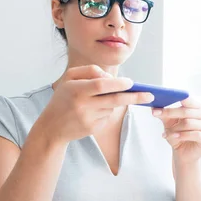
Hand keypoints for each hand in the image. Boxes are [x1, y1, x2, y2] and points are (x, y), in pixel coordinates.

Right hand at [39, 65, 153, 143]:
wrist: (51, 127)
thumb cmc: (62, 99)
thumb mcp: (69, 79)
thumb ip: (89, 71)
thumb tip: (109, 77)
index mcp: (76, 90)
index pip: (101, 85)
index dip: (117, 84)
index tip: (131, 82)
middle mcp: (83, 105)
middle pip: (114, 100)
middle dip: (134, 97)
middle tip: (149, 95)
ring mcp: (88, 119)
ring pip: (111, 107)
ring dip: (112, 102)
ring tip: (94, 102)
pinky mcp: (93, 129)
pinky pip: (107, 117)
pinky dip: (105, 111)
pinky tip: (92, 113)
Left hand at [152, 97, 200, 164]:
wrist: (183, 153)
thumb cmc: (178, 136)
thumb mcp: (169, 124)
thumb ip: (164, 115)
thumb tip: (153, 106)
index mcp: (197, 108)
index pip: (188, 100)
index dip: (177, 98)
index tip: (165, 97)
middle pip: (187, 111)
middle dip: (170, 113)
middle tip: (156, 113)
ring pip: (190, 123)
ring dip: (175, 129)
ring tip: (166, 134)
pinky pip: (195, 134)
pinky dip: (182, 136)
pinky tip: (174, 137)